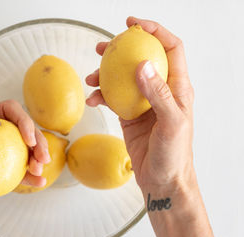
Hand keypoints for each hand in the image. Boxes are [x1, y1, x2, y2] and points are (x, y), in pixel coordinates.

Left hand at [0, 99, 50, 221]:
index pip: (11, 112)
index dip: (25, 120)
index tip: (28, 138)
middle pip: (26, 131)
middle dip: (40, 141)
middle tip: (42, 157)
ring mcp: (5, 155)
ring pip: (30, 151)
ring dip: (40, 158)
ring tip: (38, 170)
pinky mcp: (8, 173)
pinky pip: (24, 173)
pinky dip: (34, 177)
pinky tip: (40, 180)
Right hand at [86, 17, 194, 191]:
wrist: (162, 179)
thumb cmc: (174, 155)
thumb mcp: (171, 124)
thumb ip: (158, 94)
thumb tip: (142, 66)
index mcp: (177, 88)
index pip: (170, 49)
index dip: (155, 31)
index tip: (134, 26)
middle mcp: (160, 91)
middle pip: (142, 58)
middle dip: (123, 48)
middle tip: (103, 46)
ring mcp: (143, 103)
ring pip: (123, 78)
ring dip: (106, 74)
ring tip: (90, 76)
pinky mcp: (129, 115)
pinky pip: (113, 98)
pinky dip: (101, 96)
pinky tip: (92, 100)